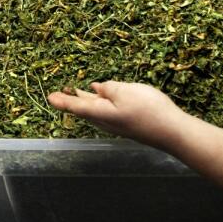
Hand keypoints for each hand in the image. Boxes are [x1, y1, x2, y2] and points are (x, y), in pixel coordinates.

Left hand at [47, 81, 190, 149]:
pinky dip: (99, 102)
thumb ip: (108, 88)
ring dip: (85, 100)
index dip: (63, 101)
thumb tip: (97, 89)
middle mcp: (106, 121)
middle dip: (71, 100)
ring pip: (96, 110)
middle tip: (58, 94)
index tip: (50, 97)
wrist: (173, 133)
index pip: (77, 106)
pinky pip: (108, 111)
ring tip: (75, 92)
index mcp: (101, 113)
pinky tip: (102, 96)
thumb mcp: (126, 91)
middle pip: (85, 108)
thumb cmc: (148, 110)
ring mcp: (118, 124)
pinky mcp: (129, 123)